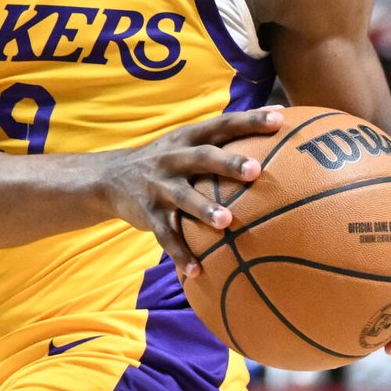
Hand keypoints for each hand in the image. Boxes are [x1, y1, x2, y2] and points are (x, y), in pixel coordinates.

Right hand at [103, 106, 285, 278]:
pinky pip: (166, 236)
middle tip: (256, 170)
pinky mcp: (149, 214)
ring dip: (204, 209)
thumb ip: (223, 138)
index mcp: (187, 139)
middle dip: (228, 163)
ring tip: (226, 222)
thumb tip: (280, 122)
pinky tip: (197, 271)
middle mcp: (173, 159)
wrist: (110, 178)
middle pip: (203, 157)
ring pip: (184, 198)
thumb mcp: (186, 143)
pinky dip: (181, 254)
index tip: (278, 119)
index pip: (222, 124)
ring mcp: (160, 187)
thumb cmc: (166, 160)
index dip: (249, 120)